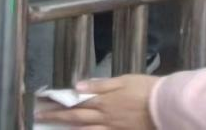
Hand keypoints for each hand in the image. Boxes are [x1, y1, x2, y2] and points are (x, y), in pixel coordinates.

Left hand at [37, 76, 158, 127]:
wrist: (166, 105)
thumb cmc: (146, 88)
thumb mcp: (123, 80)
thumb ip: (100, 84)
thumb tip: (78, 86)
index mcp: (104, 100)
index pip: (75, 102)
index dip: (58, 102)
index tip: (42, 102)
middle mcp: (105, 116)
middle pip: (76, 117)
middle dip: (56, 116)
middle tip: (39, 115)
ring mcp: (112, 128)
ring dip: (68, 128)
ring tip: (55, 126)